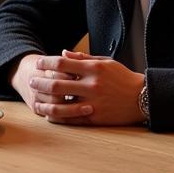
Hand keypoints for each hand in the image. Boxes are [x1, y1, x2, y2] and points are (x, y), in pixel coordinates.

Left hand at [23, 50, 145, 125]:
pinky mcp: (96, 118)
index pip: (62, 64)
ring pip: (61, 105)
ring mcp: (93, 103)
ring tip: (36, 100)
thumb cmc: (122, 78)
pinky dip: (58, 118)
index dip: (46, 63)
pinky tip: (49, 115)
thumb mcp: (105, 62)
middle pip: (57, 84)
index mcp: (93, 69)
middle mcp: (92, 85)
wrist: (143, 98)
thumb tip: (62, 53)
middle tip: (31, 81)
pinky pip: (72, 119)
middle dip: (40, 83)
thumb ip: (83, 58)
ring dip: (45, 103)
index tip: (38, 63)